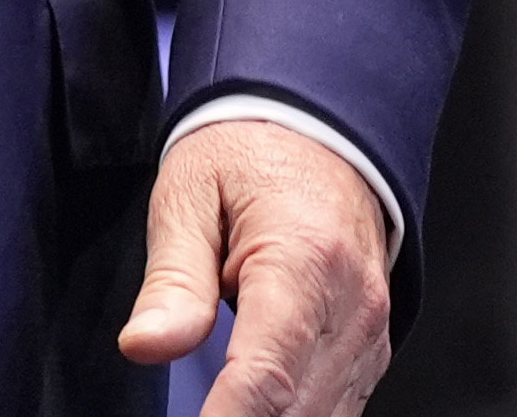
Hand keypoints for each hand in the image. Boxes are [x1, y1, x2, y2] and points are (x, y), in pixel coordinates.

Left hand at [118, 121, 390, 415]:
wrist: (322, 128)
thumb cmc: (253, 153)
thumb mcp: (190, 192)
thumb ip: (173, 278)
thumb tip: (145, 345)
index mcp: (304, 259)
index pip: (264, 376)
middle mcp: (351, 304)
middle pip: (296, 413)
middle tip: (194, 412)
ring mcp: (370, 332)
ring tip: (214, 409)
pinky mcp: (370, 349)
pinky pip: (337, 410)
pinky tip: (251, 407)